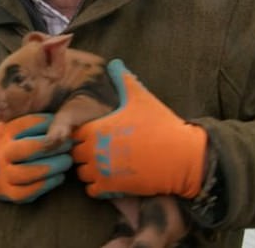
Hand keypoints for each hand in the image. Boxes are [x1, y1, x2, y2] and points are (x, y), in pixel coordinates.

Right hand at [0, 113, 71, 202]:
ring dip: (54, 166)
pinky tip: (58, 177)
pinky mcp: (9, 193)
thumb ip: (26, 124)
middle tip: (68, 143)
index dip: (48, 122)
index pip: (28, 124)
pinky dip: (48, 184)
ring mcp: (4, 174)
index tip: (62, 122)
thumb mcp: (5, 127)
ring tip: (67, 160)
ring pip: (32, 172)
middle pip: (31, 148)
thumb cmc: (0, 143)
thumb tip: (59, 118)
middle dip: (54, 145)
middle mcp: (2, 153)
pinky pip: (30, 191)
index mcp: (3, 132)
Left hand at [72, 59, 207, 198]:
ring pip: (81, 173)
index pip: (73, 132)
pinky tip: (111, 176)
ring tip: (105, 162)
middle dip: (84, 151)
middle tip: (101, 147)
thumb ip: (124, 80)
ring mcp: (103, 171)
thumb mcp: (141, 98)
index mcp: (97, 128)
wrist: (181, 156)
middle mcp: (95, 150)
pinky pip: (92, 191)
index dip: (83, 132)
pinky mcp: (113, 188)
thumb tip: (115, 62)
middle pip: (75, 154)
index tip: (96, 131)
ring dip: (89, 169)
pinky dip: (97, 186)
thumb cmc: (160, 125)